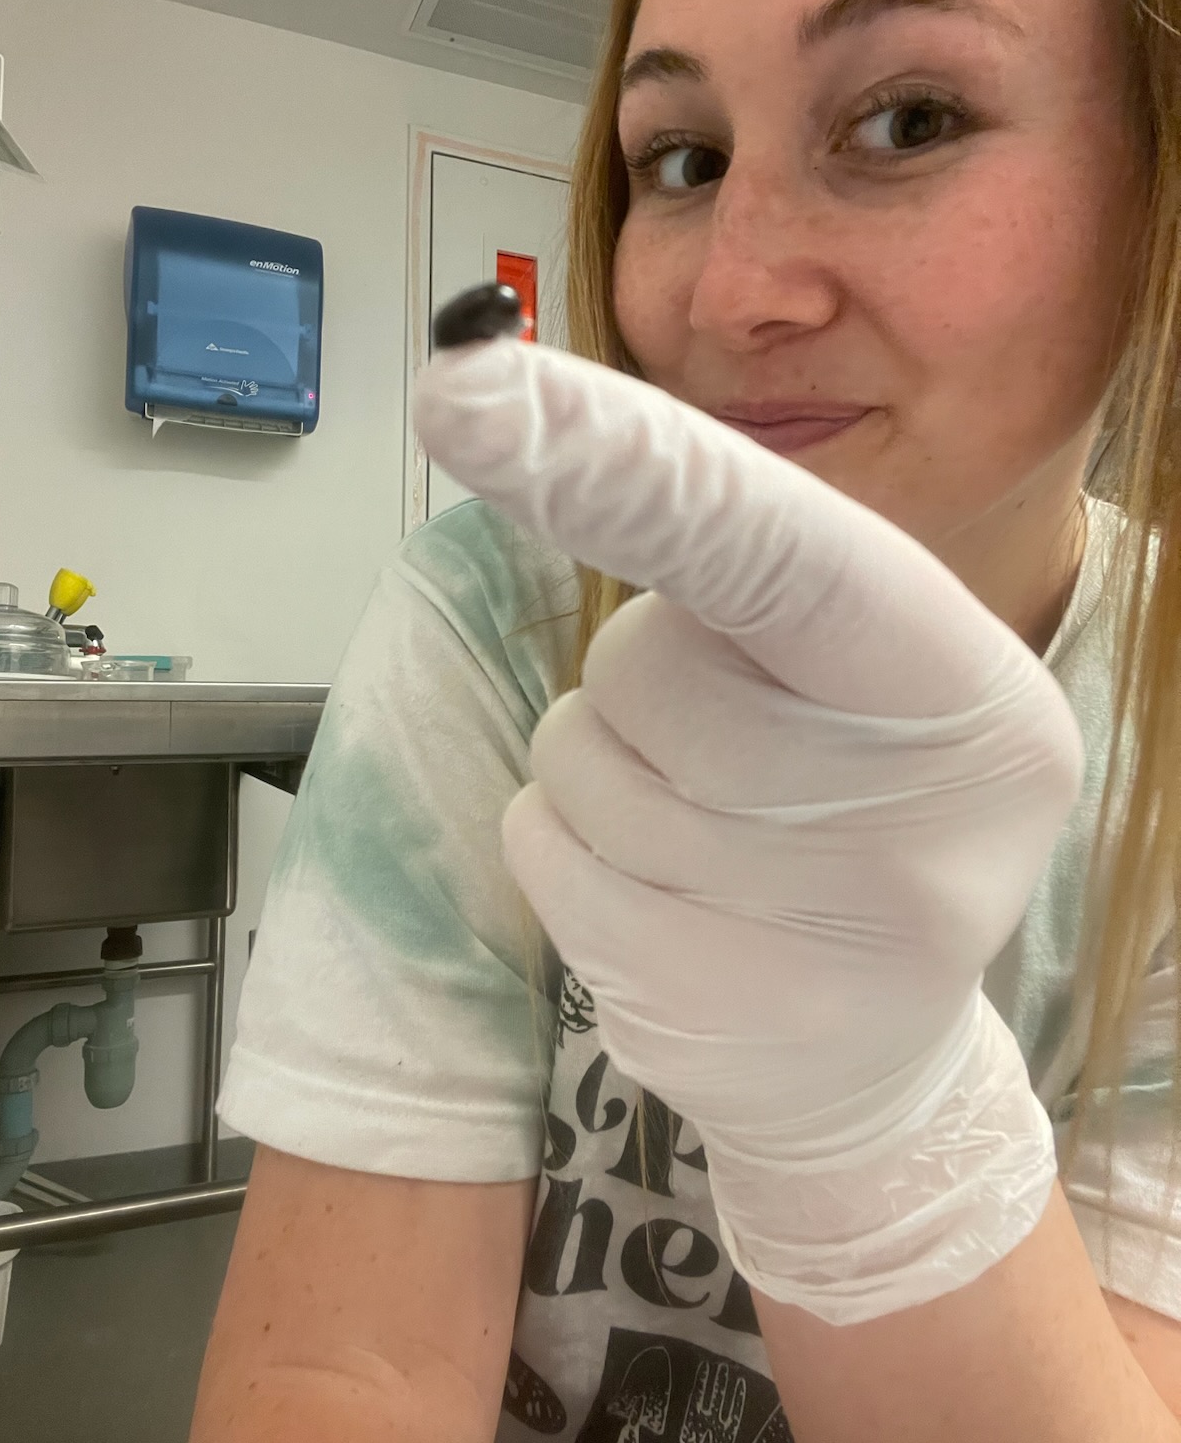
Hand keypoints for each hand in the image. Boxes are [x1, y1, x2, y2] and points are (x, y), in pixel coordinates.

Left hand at [414, 337, 1083, 1324]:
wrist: (875, 1055)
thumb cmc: (849, 808)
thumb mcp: (865, 674)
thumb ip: (759, 575)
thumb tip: (558, 445)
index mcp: (969, 694)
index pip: (780, 551)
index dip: (624, 462)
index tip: (472, 387)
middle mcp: (926, 825)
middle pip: (647, 665)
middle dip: (638, 676)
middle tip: (720, 738)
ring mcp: (821, 946)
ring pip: (574, 763)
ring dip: (596, 766)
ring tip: (699, 825)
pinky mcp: (713, 1021)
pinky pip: (542, 856)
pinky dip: (564, 846)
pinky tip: (659, 896)